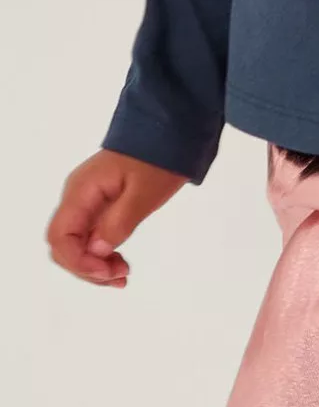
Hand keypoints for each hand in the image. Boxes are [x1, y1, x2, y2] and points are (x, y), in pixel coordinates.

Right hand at [46, 149, 188, 287]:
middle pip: (65, 244)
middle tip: (120, 276)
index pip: (60, 236)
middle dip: (86, 267)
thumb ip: (119, 222)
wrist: (170, 130)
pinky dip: (102, 253)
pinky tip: (120, 264)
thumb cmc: (159, 157)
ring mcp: (88, 200)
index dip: (78, 261)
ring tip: (123, 274)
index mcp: (82, 191)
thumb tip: (98, 251)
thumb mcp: (144, 193)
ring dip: (94, 264)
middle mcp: (78, 197)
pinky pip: (91, 235)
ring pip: (77, 244)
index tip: (106, 271)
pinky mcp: (101, 204)